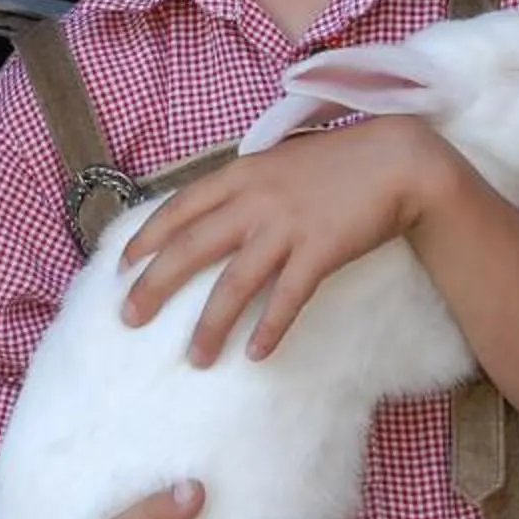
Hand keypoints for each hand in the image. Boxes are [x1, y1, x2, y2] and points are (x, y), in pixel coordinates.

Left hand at [119, 117, 464, 364]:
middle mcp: (253, 200)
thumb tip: (207, 214)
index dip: (145, 238)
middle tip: (129, 319)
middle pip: (190, 249)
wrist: (397, 160)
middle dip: (154, 287)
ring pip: (234, 284)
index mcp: (239, 174)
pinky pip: (287, 298)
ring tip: (195, 358)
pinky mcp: (320, 251)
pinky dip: (270, 328)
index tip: (121, 267)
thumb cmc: (336, 163)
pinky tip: (255, 354)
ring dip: (211, 325)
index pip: (177, 208)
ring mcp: (286, 226)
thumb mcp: (276, 163)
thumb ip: (242, 186)